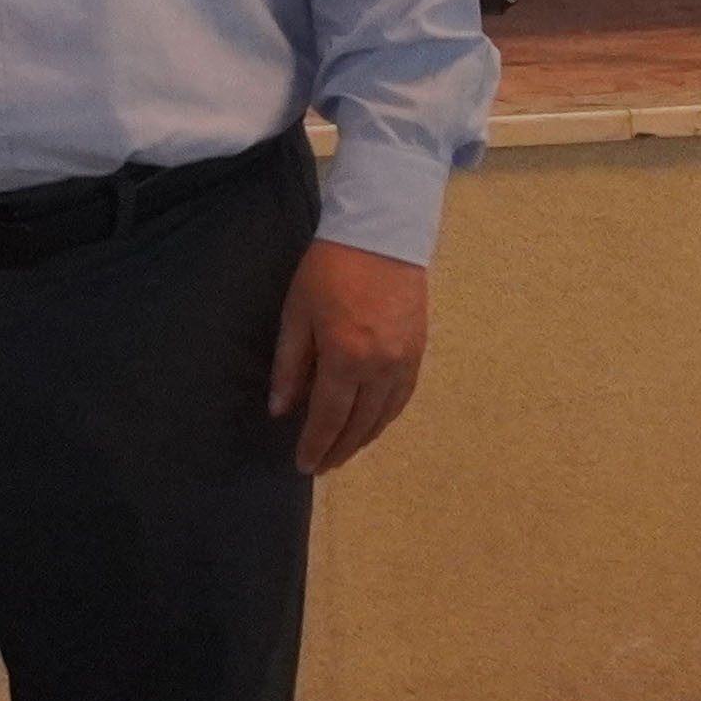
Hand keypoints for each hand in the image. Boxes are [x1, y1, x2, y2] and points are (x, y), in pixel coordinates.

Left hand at [265, 238, 428, 473]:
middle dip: (339, 450)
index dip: (316, 445)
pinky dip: (385, 418)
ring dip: (363, 439)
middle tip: (321, 466)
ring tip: (343, 451)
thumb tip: (281, 410)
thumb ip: (290, 366)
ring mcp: (405, 362)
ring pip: (384, 416)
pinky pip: (402, 398)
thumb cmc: (329, 270)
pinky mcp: (419, 352)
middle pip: (360, 425)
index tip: (303, 466)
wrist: (380, 235)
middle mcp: (380, 368)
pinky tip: (372, 423)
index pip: (329, 418)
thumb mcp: (297, 314)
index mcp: (346, 358)